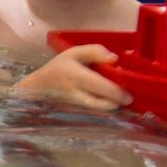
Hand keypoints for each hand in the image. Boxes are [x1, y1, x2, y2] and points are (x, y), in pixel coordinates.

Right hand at [14, 44, 132, 112]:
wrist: (37, 88)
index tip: (129, 95)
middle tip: (126, 99)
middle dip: (117, 102)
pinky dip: (102, 112)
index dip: (118, 93)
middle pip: (101, 104)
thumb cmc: (58, 68)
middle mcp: (74, 93)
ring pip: (97, 112)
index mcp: (75, 75)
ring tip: (116, 102)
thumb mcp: (73, 53)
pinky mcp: (73, 114)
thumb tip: (115, 59)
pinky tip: (106, 105)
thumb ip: (95, 51)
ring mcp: (73, 106)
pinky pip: (92, 115)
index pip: (101, 86)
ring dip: (110, 108)